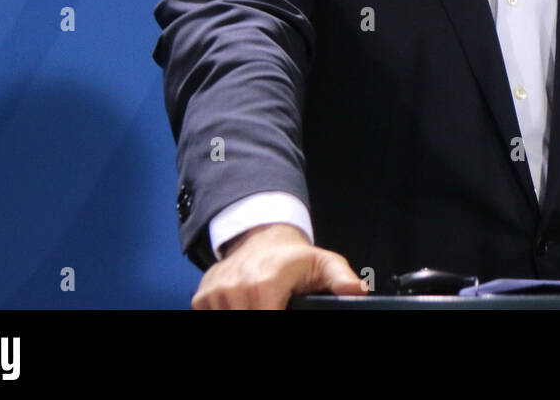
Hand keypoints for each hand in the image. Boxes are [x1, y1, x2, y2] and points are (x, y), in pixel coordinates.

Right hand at [191, 223, 366, 308]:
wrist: (260, 238)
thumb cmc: (293, 258)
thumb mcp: (323, 263)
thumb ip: (341, 279)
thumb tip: (358, 291)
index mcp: (265, 283)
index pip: (267, 319)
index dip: (278, 320)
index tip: (287, 312)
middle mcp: (236, 288)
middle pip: (249, 321)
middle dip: (264, 318)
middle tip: (276, 307)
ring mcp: (215, 293)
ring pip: (229, 322)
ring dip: (247, 316)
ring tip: (264, 305)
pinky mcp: (201, 297)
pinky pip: (210, 318)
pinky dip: (228, 314)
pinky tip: (244, 306)